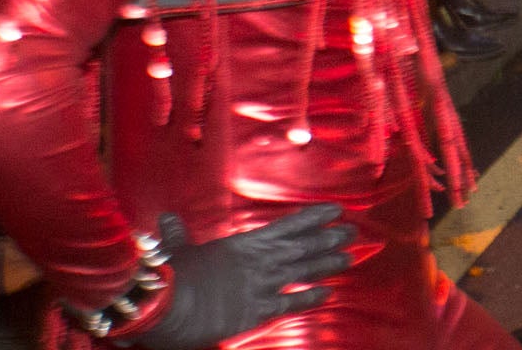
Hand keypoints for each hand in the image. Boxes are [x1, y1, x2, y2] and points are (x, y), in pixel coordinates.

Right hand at [129, 207, 352, 348]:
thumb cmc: (170, 276)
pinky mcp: (258, 311)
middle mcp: (260, 261)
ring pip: (304, 271)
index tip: (336, 210)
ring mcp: (262, 285)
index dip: (315, 218)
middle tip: (354, 232)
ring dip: (328, 264)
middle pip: (304, 246)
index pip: (288, 226)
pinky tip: (328, 293)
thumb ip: (176, 235)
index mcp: (243, 243)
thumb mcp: (175, 251)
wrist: (169, 305)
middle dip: (330, 239)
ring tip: (350, 257)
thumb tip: (166, 218)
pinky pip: (291, 302)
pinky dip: (310, 297)